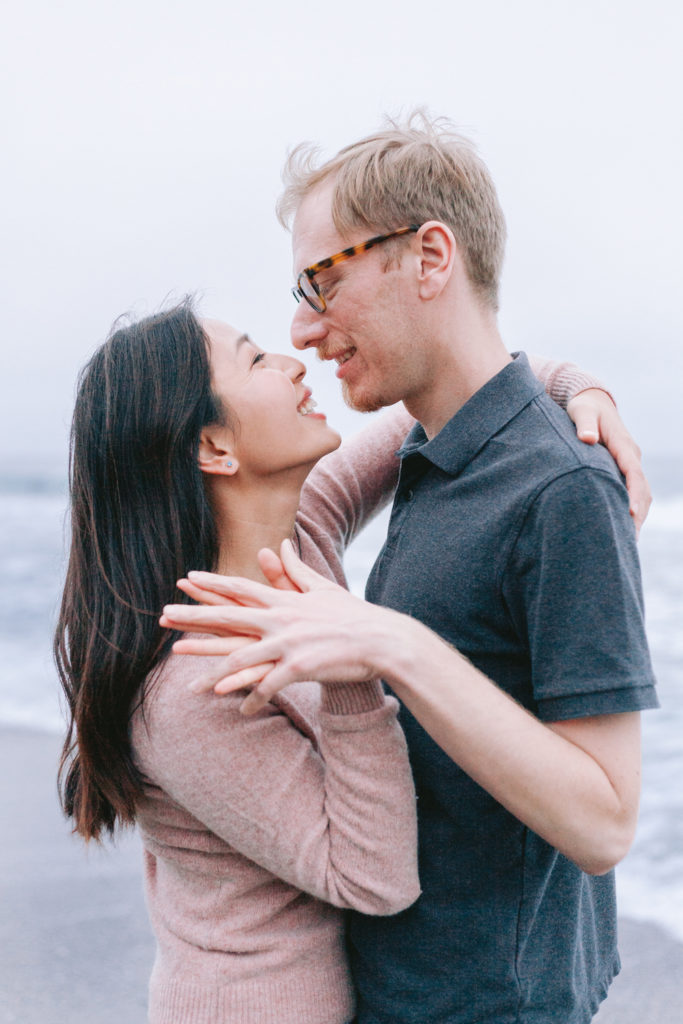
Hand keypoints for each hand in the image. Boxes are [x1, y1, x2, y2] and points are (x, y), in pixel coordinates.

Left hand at [161, 541, 385, 712]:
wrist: (382, 640)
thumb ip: (294, 569)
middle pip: (229, 617)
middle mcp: (281, 619)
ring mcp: (289, 643)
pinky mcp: (300, 667)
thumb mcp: (321, 587)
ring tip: (191, 687)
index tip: (185, 580)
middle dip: (194, 618)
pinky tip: (241, 711)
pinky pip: (269, 686)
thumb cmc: (353, 615)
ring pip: (242, 658)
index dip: (211, 584)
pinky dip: (254, 699)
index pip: (240, 588)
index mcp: (284, 600)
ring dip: (214, 672)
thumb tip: (278, 545)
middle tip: (163, 616)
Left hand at [566, 388, 650, 535]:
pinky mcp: (624, 469)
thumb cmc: (584, 407)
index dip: (634, 493)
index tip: (631, 514)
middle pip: (642, 488)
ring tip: (629, 541)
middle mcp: (630, 455)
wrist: (592, 401)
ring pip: (641, 492)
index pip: (633, 472)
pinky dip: (632, 509)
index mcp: (623, 444)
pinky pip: (633, 491)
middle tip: (630, 539)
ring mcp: (629, 463)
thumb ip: (585, 425)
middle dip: (638, 513)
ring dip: (638, 515)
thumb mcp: (581, 411)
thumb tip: (589, 439)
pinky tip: (623, 527)